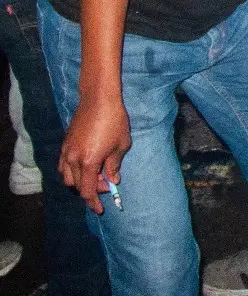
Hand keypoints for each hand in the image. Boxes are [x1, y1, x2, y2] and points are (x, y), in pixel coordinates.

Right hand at [59, 94, 130, 214]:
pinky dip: (72, 172)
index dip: (93, 202)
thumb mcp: (121, 145)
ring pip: (67, 177)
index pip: (87, 191)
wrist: (98, 100)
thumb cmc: (114, 121)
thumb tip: (112, 180)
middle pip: (77, 185)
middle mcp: (73, 159)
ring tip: (97, 175)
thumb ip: (114, 165)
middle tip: (106, 184)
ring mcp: (66, 152)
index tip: (100, 209)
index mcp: (88, 162)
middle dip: (91, 189)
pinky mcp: (64, 144)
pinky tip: (85, 166)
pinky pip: (63, 166)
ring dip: (81, 181)